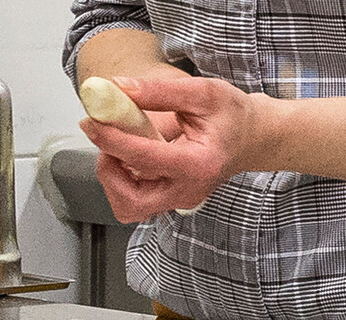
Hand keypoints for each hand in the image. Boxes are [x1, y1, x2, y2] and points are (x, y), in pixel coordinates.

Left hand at [78, 76, 276, 222]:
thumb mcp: (202, 92)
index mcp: (198, 164)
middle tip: (107, 141)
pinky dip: (122, 179)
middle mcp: (188, 190)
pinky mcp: (171, 198)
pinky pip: (134, 199)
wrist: (253, 138)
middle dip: (109, 172)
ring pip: (128, 205)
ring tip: (119, 146)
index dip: (111, 139)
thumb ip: (158, 91)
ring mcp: (179, 199)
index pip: (144, 159)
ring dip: (113, 178)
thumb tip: (117, 88)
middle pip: (131, 201)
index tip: (92, 120)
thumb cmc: (232, 115)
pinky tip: (131, 154)